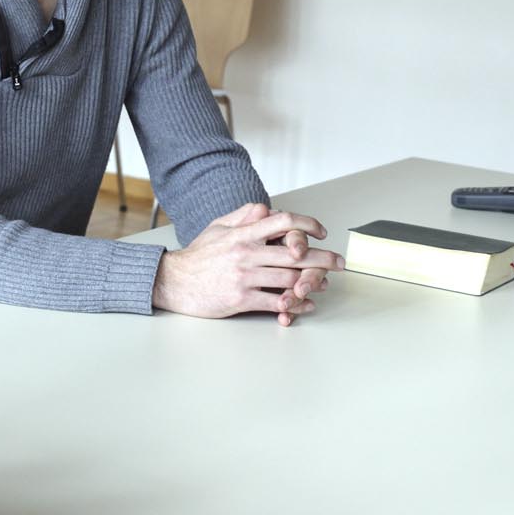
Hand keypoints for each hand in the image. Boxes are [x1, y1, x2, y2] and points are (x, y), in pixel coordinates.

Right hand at [152, 203, 343, 325]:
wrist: (173, 282)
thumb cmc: (197, 256)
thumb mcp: (218, 228)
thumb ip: (243, 217)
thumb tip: (266, 209)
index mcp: (243, 234)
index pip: (283, 221)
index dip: (307, 224)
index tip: (321, 231)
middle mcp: (247, 253)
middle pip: (295, 254)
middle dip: (323, 258)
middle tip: (339, 263)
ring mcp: (245, 277)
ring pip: (290, 279)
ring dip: (312, 283)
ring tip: (323, 284)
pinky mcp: (241, 299)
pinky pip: (275, 302)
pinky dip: (294, 305)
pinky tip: (304, 304)